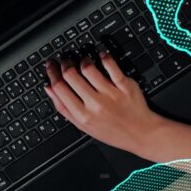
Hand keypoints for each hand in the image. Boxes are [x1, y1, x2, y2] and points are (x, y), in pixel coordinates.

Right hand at [45, 52, 162, 158]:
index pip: (59, 88)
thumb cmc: (112, 130)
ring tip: (84, 61)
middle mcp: (95, 105)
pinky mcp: (125, 86)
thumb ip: (64, 108)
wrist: (140, 134)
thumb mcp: (84, 126)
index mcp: (82, 116)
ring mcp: (111, 94)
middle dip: (65, 63)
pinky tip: (101, 56)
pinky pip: (111, 66)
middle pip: (71, 75)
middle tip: (66, 60)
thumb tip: (49, 88)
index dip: (52, 73)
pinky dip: (104, 57)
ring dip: (83, 59)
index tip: (51, 65)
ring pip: (88, 68)